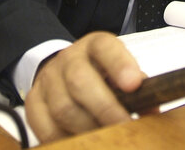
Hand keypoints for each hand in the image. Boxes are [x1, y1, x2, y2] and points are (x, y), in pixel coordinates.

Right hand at [25, 32, 143, 142]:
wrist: (63, 68)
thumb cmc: (100, 72)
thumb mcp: (120, 70)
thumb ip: (136, 86)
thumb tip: (150, 109)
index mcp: (95, 45)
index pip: (105, 48)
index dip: (120, 65)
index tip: (134, 85)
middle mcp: (68, 59)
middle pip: (80, 81)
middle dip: (105, 108)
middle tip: (123, 125)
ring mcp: (48, 80)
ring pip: (63, 108)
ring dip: (87, 128)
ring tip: (106, 138)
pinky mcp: (34, 102)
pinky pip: (45, 127)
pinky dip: (64, 139)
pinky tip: (83, 142)